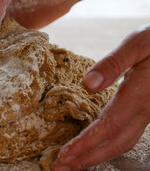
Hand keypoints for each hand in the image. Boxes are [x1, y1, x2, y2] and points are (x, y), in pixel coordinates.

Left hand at [52, 24, 149, 170]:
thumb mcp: (137, 44)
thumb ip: (114, 64)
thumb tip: (88, 84)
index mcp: (140, 94)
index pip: (109, 127)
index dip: (85, 144)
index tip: (64, 155)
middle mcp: (146, 109)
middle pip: (116, 143)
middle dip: (87, 159)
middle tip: (61, 168)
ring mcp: (148, 112)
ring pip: (123, 142)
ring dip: (96, 155)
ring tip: (73, 163)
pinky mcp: (146, 109)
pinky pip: (126, 134)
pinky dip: (106, 145)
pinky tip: (93, 145)